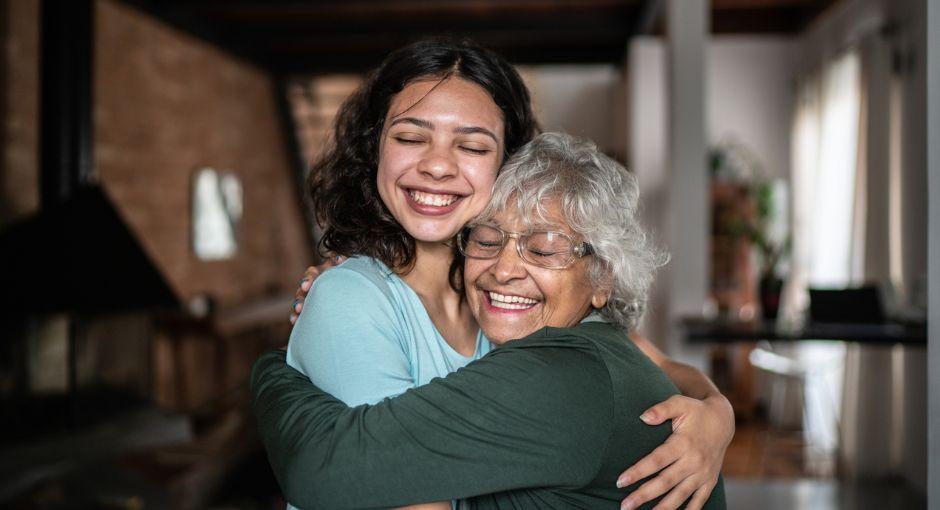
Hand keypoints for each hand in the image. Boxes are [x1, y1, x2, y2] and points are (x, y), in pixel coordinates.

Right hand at [289, 255, 346, 323]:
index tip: (306, 286)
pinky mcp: (312, 305)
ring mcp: (311, 295)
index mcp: (321, 272)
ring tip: (295, 318)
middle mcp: (313, 283)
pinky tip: (295, 322)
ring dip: (297, 308)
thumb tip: (339, 258)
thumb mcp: (346, 262)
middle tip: (299, 308)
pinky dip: (298, 316)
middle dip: (300, 299)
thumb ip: (340, 258)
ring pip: (300, 301)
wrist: (352, 280)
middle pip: (302, 290)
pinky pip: (303, 311)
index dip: (308, 280)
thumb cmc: (348, 269)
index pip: (311, 274)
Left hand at [617, 394, 733, 509]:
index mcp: (683, 443)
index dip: (638, 472)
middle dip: (644, 495)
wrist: (723, 420)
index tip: (621, 481)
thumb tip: (642, 417)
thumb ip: (661, 409)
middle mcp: (694, 461)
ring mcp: (703, 473)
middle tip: (625, 505)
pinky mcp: (710, 481)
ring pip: (680, 495)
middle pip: (665, 482)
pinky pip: (699, 500)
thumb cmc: (696, 411)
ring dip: (662, 508)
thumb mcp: (680, 403)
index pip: (656, 461)